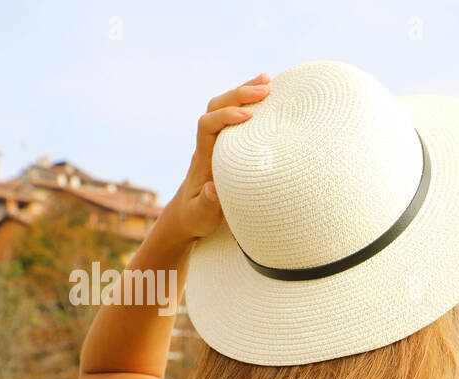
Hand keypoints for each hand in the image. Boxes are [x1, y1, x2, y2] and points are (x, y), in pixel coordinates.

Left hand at [168, 72, 271, 238]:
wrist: (189, 211)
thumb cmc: (197, 216)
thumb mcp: (200, 216)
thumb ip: (206, 205)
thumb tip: (211, 189)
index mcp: (202, 157)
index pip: (207, 126)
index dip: (225, 117)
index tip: (247, 116)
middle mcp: (208, 142)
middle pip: (216, 107)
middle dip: (239, 95)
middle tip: (265, 89)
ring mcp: (218, 140)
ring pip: (225, 106)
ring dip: (245, 91)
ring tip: (269, 81)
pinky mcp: (228, 142)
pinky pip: (236, 115)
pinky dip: (250, 102)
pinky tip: (269, 94)